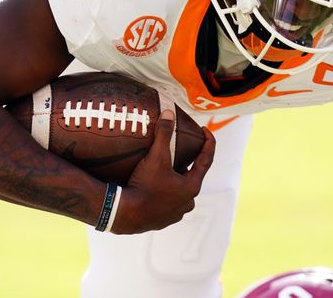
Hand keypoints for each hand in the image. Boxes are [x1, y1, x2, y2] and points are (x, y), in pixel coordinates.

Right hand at [110, 110, 215, 233]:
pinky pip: (167, 203)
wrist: (124, 214)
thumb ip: (164, 134)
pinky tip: (153, 187)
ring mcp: (176, 213)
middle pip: (192, 177)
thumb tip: (169, 112)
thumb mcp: (155, 157)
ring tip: (164, 169)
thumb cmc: (143, 186)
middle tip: (179, 151)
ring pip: (180, 192)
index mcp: (191, 186)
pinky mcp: (163, 221)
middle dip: (187, 164)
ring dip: (175, 180)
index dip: (208, 143)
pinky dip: (164, 193)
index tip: (205, 131)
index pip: (206, 160)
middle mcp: (188, 202)